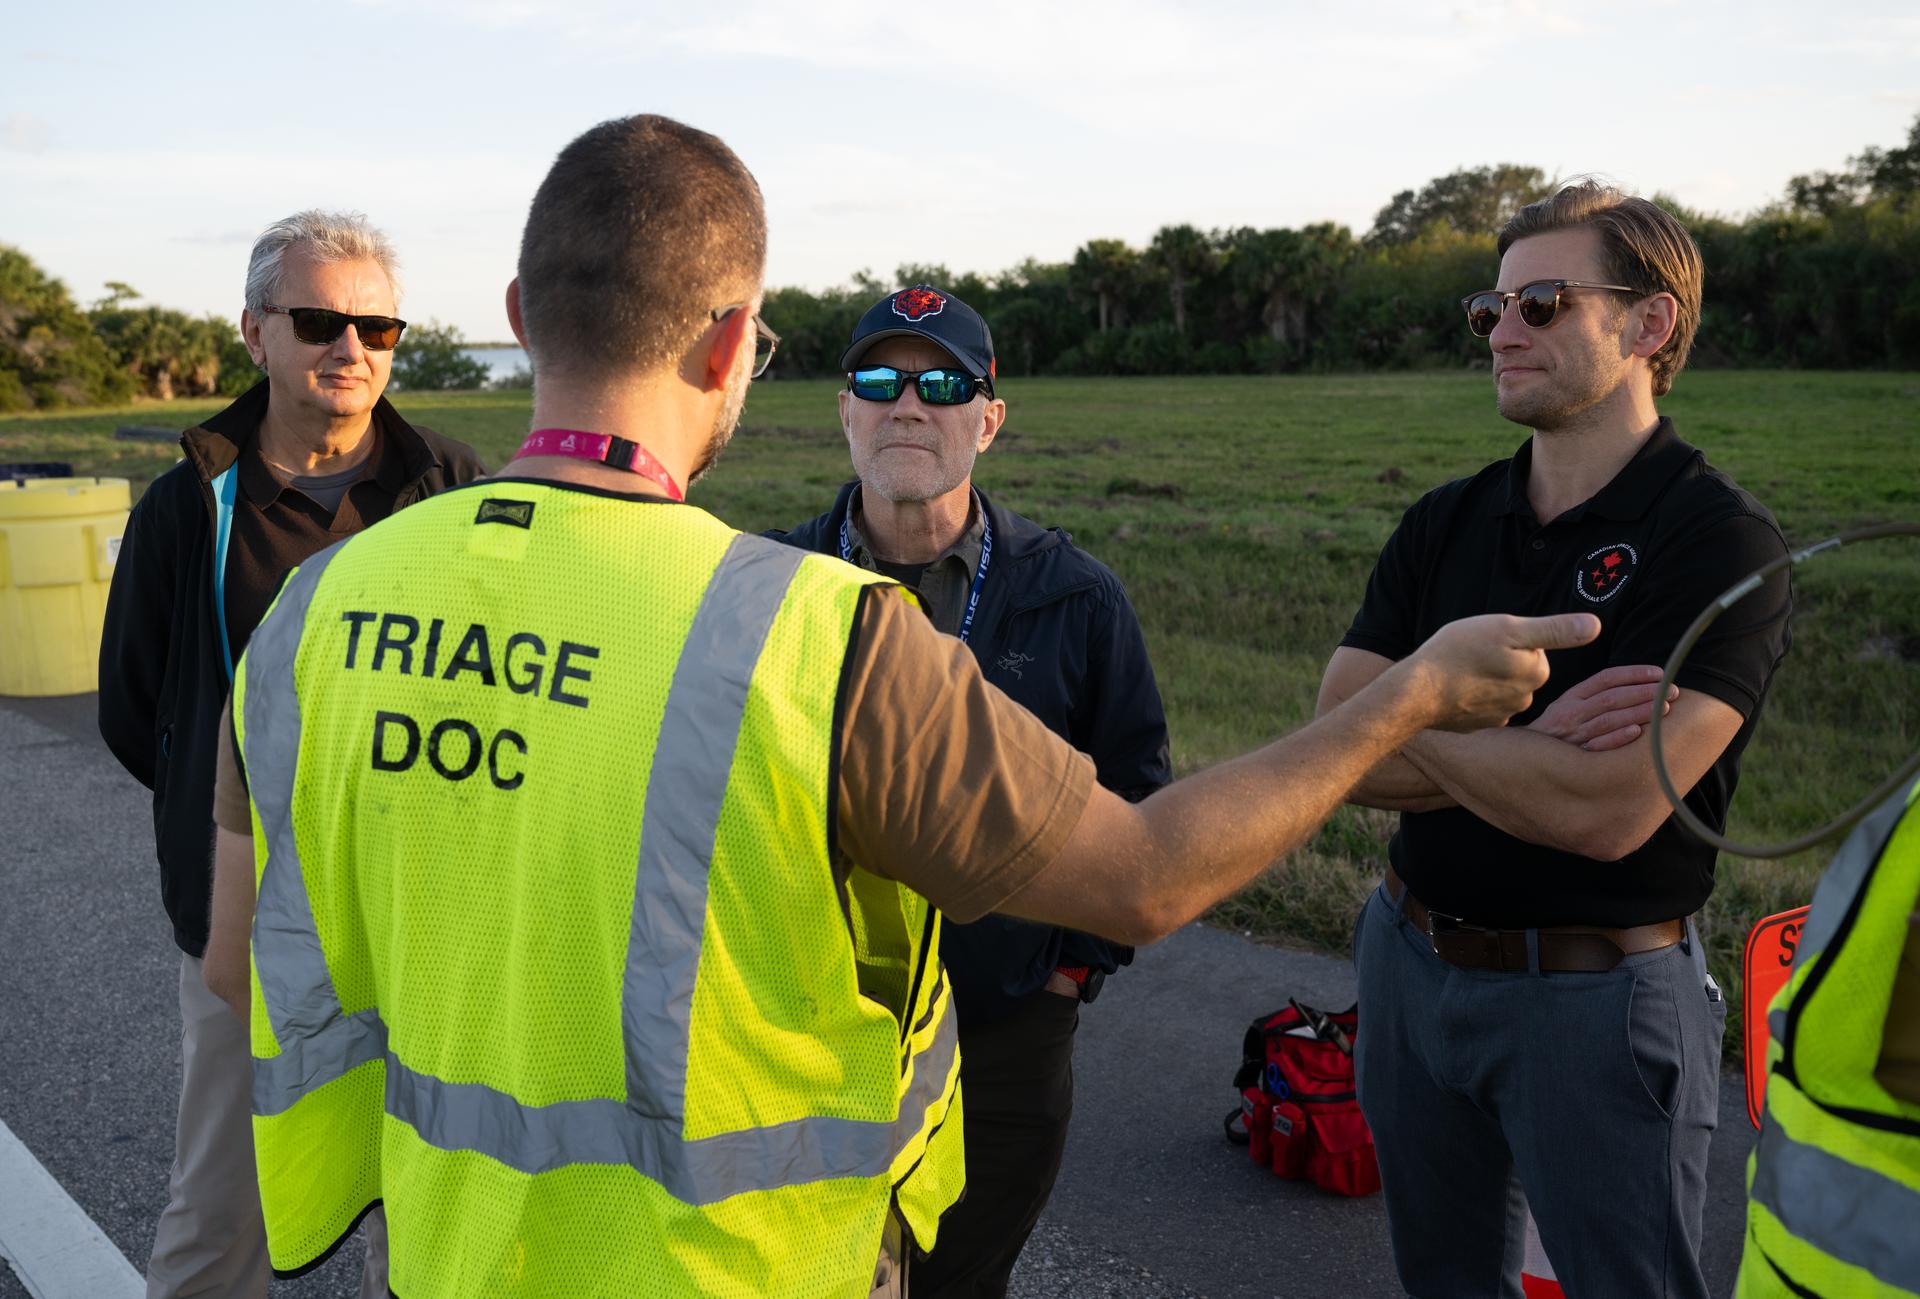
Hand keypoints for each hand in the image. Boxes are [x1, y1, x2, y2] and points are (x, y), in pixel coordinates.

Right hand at [1405, 613, 1601, 732]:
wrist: (1417, 693)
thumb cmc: (1459, 653)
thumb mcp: (1508, 629)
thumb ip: (1555, 629)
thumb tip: (1595, 626)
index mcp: (1536, 673)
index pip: (1535, 649)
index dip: (1513, 639)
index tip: (1491, 640)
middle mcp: (1525, 699)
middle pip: (1519, 670)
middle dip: (1502, 660)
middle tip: (1474, 652)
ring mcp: (1501, 717)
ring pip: (1500, 688)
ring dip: (1486, 679)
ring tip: (1461, 670)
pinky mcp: (1479, 727)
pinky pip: (1482, 707)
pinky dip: (1472, 698)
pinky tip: (1454, 690)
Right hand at [1527, 664, 1677, 750]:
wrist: (1522, 761)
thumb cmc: (1554, 734)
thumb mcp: (1565, 708)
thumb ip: (1592, 697)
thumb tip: (1636, 687)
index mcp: (1570, 698)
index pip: (1605, 679)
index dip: (1634, 673)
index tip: (1659, 674)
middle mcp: (1570, 713)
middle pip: (1612, 697)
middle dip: (1645, 692)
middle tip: (1671, 691)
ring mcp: (1571, 736)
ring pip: (1608, 719)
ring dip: (1638, 712)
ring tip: (1665, 708)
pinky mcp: (1573, 757)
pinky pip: (1597, 746)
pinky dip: (1617, 738)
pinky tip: (1637, 731)